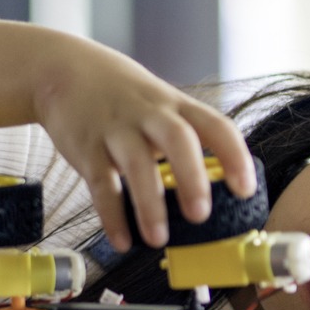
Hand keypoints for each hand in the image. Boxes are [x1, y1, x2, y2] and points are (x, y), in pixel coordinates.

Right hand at [32, 38, 255, 249]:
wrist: (64, 69)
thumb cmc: (124, 96)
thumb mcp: (161, 104)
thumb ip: (186, 139)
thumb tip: (217, 190)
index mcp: (177, 106)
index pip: (216, 126)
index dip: (234, 157)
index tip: (245, 190)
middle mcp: (149, 115)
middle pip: (177, 139)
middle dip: (191, 178)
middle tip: (200, 215)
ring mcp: (116, 130)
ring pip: (137, 164)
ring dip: (149, 204)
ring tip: (158, 239)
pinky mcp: (86, 148)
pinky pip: (101, 184)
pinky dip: (112, 215)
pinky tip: (122, 240)